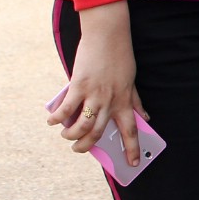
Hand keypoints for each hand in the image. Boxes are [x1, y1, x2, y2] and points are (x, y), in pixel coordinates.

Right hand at [47, 0, 147, 167]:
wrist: (108, 35)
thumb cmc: (120, 57)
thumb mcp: (132, 81)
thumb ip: (136, 102)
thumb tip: (145, 117)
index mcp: (125, 102)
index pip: (131, 131)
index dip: (132, 149)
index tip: (133, 164)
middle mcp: (110, 101)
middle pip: (98, 133)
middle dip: (87, 146)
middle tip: (80, 150)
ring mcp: (94, 94)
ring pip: (82, 125)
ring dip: (71, 135)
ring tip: (66, 135)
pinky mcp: (79, 85)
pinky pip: (66, 108)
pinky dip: (57, 117)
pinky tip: (53, 121)